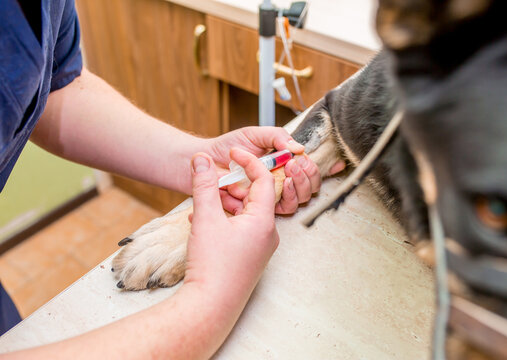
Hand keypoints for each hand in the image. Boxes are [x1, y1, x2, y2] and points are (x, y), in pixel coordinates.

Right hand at [183, 149, 278, 303]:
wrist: (209, 308)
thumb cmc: (212, 266)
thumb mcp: (205, 218)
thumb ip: (204, 185)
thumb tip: (201, 160)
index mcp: (264, 222)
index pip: (264, 180)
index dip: (248, 162)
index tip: (232, 153)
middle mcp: (268, 234)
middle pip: (255, 197)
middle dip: (232, 185)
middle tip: (213, 179)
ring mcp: (260, 248)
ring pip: (245, 214)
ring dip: (224, 204)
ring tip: (201, 204)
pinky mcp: (250, 258)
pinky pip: (241, 230)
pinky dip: (224, 221)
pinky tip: (201, 224)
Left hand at [208, 126, 320, 213]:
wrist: (202, 159)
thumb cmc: (227, 146)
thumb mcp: (255, 134)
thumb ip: (277, 137)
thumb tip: (298, 148)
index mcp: (282, 165)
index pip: (307, 173)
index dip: (309, 169)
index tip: (299, 160)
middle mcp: (278, 183)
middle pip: (305, 191)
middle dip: (303, 180)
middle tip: (292, 167)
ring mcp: (265, 198)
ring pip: (292, 204)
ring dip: (292, 191)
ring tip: (284, 178)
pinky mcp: (251, 209)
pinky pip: (267, 212)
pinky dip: (267, 200)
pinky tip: (262, 188)